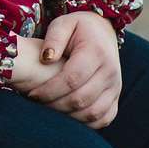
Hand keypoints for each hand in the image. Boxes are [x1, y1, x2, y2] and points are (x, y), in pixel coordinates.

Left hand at [22, 11, 122, 128]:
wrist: (103, 31)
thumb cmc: (77, 28)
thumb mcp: (63, 24)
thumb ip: (53, 38)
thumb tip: (46, 59)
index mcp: (96, 52)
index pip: (72, 79)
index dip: (49, 90)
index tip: (32, 94)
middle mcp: (110, 72)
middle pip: (81, 99)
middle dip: (55, 105)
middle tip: (36, 104)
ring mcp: (116, 87)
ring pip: (93, 112)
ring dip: (68, 117)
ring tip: (48, 111)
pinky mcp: (116, 97)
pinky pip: (104, 118)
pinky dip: (85, 123)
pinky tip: (66, 117)